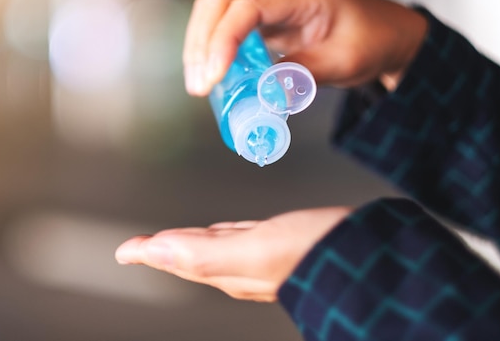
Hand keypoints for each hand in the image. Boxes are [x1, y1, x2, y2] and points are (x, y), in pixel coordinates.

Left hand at [115, 206, 352, 301]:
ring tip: (171, 239)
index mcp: (230, 270)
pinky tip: (222, 228)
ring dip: (188, 243)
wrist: (373, 256)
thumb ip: (200, 254)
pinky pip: (240, 238)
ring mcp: (263, 256)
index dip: (151, 252)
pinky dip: (221, 232)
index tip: (126, 249)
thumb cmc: (315, 252)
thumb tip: (150, 252)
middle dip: (164, 250)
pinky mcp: (283, 243)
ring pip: (214, 248)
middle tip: (141, 246)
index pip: (179, 259)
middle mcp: (242, 266)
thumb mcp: (252, 252)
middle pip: (192, 256)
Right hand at [183, 0, 426, 95]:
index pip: (248, 6)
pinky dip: (212, 45)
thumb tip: (261, 94)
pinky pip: (225, 20)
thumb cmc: (370, 41)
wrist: (385, 32)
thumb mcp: (342, 64)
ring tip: (200, 82)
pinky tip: (211, 70)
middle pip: (220, 1)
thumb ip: (301, 76)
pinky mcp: (262, 10)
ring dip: (200, 44)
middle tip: (199, 85)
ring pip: (215, 8)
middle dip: (201, 44)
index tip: (215, 75)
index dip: (224, 40)